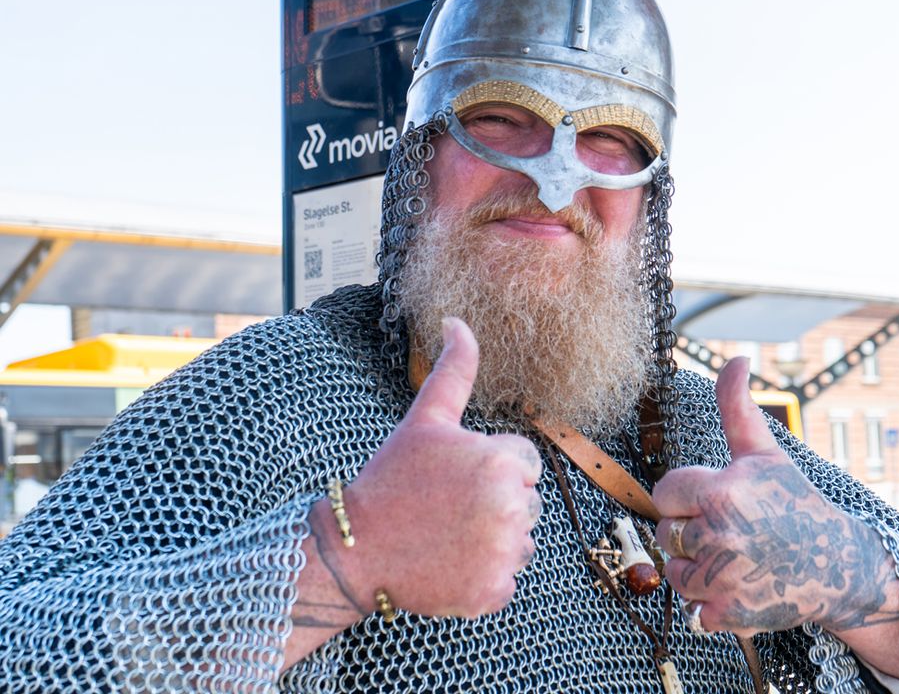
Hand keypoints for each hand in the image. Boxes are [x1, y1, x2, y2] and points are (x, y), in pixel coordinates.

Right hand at [335, 317, 541, 618]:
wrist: (358, 548)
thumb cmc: (392, 476)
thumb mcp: (425, 417)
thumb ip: (453, 368)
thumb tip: (457, 321)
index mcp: (501, 460)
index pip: (524, 460)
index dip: (489, 464)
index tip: (454, 474)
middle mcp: (511, 507)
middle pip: (526, 499)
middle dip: (494, 500)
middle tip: (447, 504)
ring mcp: (504, 554)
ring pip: (521, 538)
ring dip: (493, 537)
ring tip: (448, 531)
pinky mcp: (495, 592)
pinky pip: (508, 576)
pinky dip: (484, 574)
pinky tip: (450, 561)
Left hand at [653, 357, 896, 637]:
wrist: (836, 565)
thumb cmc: (793, 502)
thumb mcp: (763, 452)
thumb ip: (736, 405)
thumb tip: (736, 359)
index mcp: (719, 491)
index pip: (663, 493)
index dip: (683, 496)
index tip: (710, 498)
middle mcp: (717, 535)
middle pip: (666, 533)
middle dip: (689, 530)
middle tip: (725, 528)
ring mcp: (722, 578)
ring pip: (674, 570)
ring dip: (694, 566)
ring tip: (728, 555)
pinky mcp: (728, 614)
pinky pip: (691, 608)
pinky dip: (706, 602)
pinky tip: (733, 584)